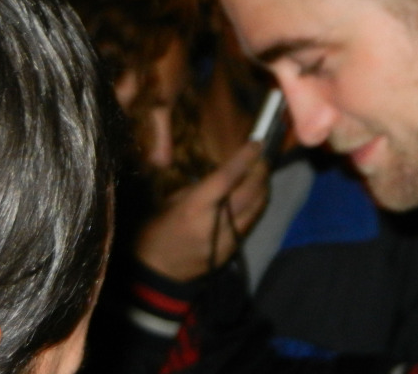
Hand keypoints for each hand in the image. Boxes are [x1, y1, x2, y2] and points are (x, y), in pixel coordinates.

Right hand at [135, 141, 269, 281]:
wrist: (155, 275)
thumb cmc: (154, 233)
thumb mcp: (168, 204)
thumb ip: (198, 189)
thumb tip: (223, 174)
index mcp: (194, 208)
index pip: (227, 177)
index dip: (245, 158)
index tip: (257, 143)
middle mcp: (216, 223)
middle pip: (250, 191)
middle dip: (261, 171)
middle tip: (263, 156)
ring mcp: (229, 239)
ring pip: (257, 207)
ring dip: (263, 187)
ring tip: (262, 172)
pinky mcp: (234, 249)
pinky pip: (252, 221)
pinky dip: (258, 204)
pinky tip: (256, 195)